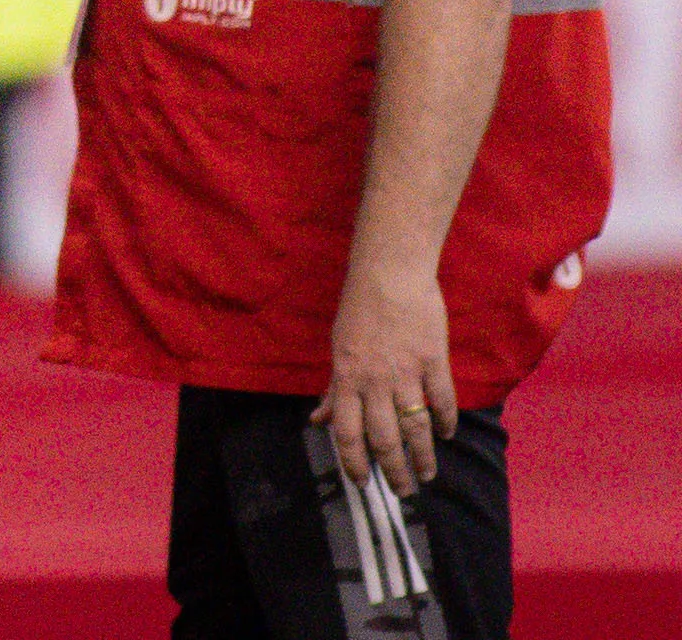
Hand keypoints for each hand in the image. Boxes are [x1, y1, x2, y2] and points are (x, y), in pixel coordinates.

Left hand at [316, 264, 455, 494]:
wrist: (389, 274)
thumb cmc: (360, 311)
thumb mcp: (339, 349)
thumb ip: (335, 389)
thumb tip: (319, 420)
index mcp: (347, 377)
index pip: (346, 432)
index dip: (354, 462)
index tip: (363, 482)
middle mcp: (374, 381)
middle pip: (384, 438)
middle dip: (393, 470)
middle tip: (403, 491)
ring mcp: (406, 372)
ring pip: (415, 427)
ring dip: (422, 456)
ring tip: (427, 474)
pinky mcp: (433, 361)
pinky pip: (442, 400)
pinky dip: (446, 421)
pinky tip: (446, 435)